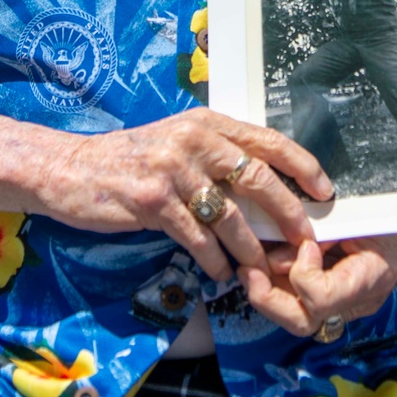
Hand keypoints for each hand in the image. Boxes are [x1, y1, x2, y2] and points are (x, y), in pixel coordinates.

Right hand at [59, 109, 334, 283]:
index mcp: (205, 122)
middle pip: (258, 179)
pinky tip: (221, 273)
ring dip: (251, 250)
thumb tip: (267, 187)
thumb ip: (216, 155)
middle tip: (305, 242)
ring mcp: (172, 169)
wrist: (70, 170)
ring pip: (230, 216)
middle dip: (289, 215)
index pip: (268, 139)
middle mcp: (193, 139)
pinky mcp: (153, 200)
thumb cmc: (130, 161)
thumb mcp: (176, 143)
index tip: (326, 191)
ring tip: (263, 272)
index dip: (303, 166)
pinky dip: (215, 261)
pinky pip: (198, 238)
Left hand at [239, 231, 396, 336]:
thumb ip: (326, 232)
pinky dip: (276, 283)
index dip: (303, 275)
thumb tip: (291, 248)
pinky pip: (298, 300)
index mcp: (368, 281)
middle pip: (302, 321)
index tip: (306, 244)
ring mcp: (342, 304)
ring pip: (294, 315)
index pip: (322, 300)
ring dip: (266, 289)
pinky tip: (263, 263)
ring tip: (250, 263)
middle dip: (267, 298)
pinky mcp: (330, 296)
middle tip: (249, 270)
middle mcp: (353, 302)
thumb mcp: (361, 216)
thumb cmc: (389, 215)